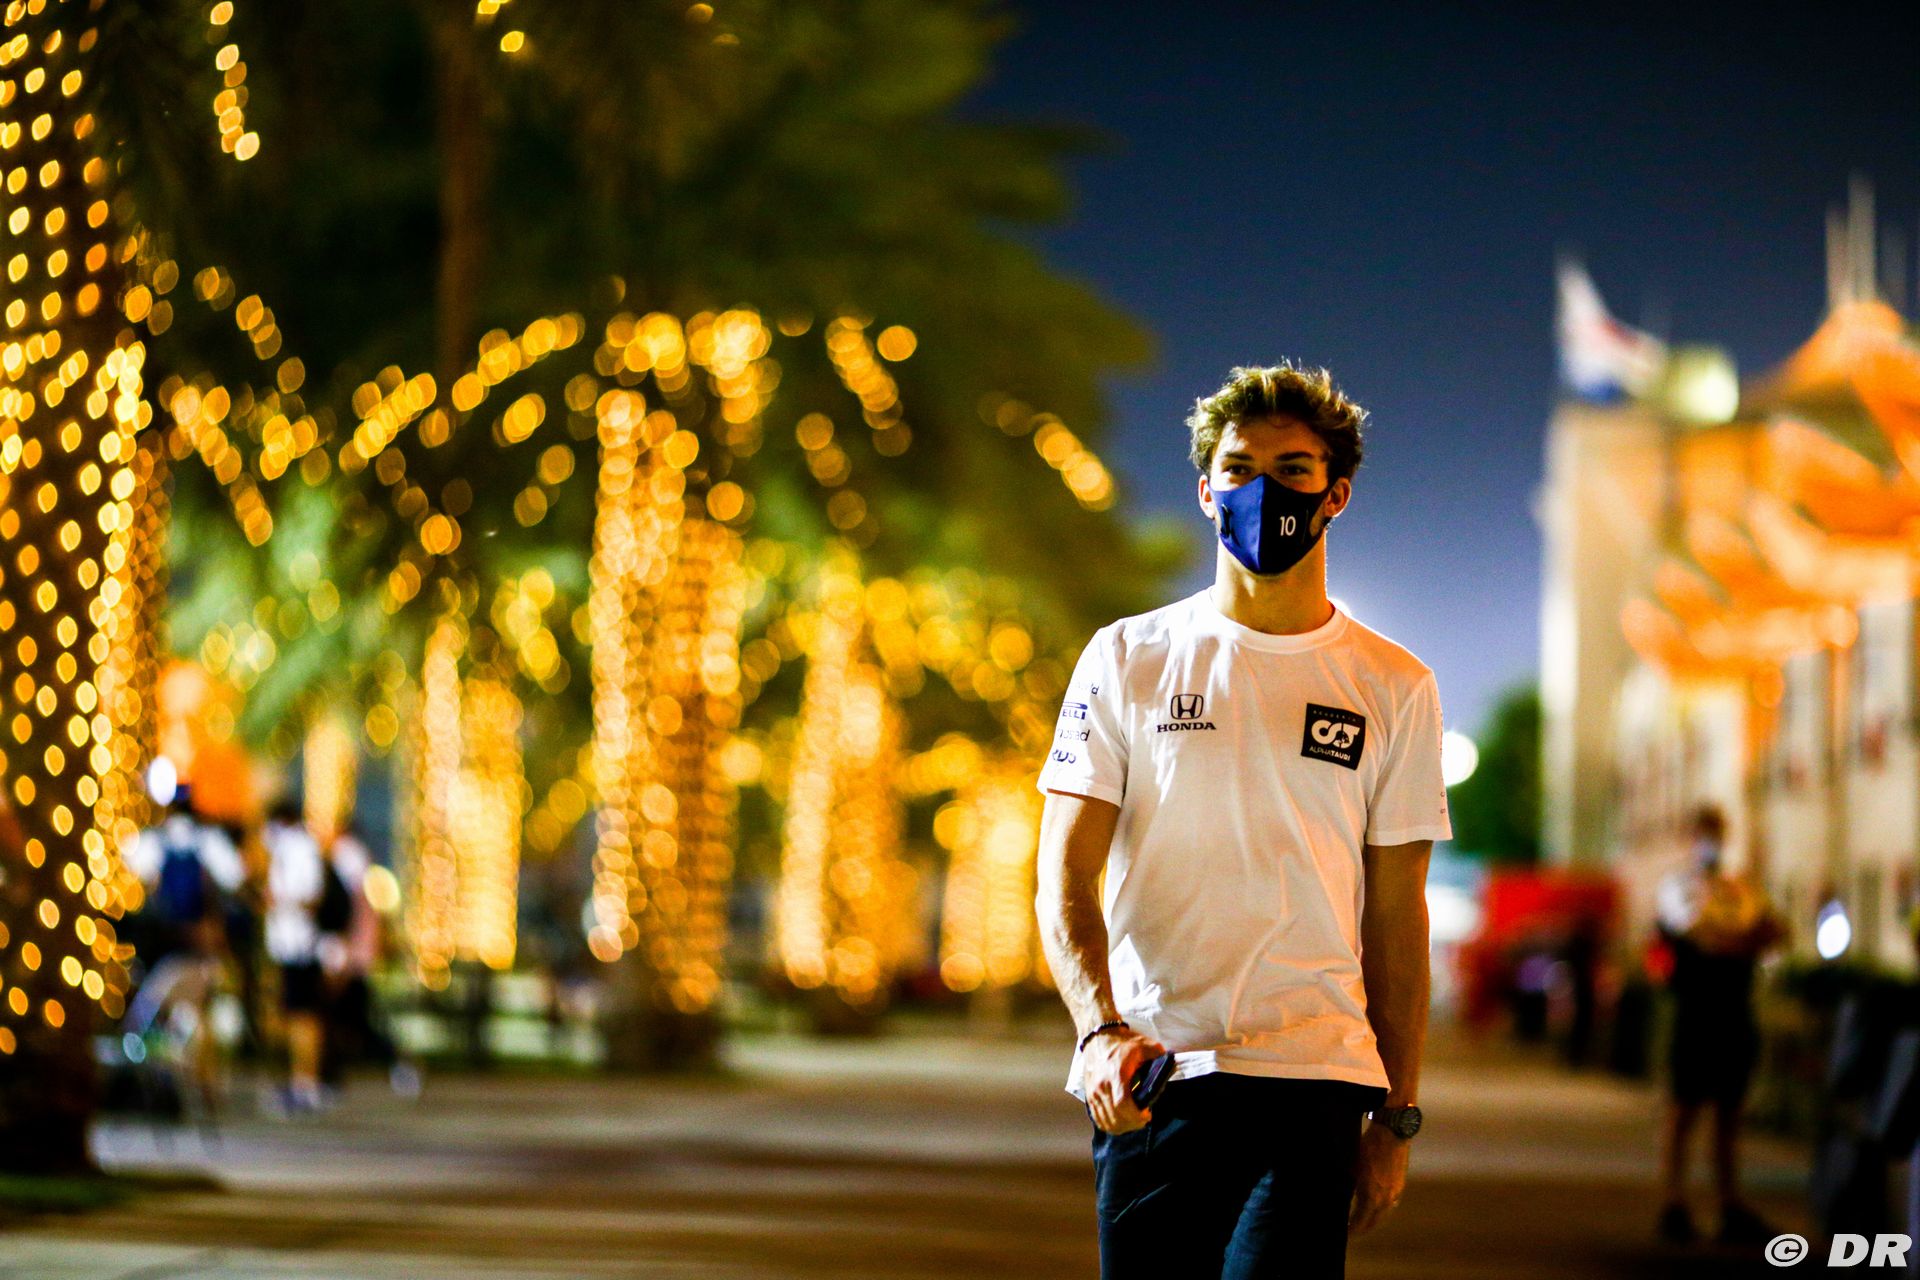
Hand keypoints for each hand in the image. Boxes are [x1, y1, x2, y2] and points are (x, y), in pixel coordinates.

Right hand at [1081, 1027, 1164, 1134]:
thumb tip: (1170, 1065)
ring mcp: (1093, 1093)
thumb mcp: (1144, 1044)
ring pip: (1107, 1122)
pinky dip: (1110, 1126)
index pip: (1123, 1104)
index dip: (1136, 1116)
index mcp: (1116, 1074)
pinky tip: (1121, 1122)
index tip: (1147, 1114)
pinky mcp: (1089, 1097)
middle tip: (1144, 1119)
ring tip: (1134, 1121)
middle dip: (1133, 1124)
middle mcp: (1101, 1086)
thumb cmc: (1123, 1043)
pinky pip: (1099, 1120)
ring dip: (1123, 1127)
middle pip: (1115, 1117)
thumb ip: (1159, 1055)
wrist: (1098, 1037)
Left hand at [1347, 1121, 1408, 1235]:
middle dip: (1360, 1229)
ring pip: (1381, 1216)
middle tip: (1348, 1230)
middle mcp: (1385, 1200)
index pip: (1359, 1223)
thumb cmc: (1367, 1147)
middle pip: (1371, 1224)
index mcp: (1371, 1197)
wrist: (1391, 1133)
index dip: (1350, 1230)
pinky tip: (1371, 1207)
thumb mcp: (1351, 1168)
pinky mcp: (1399, 1188)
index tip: (1342, 1232)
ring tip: (1358, 1219)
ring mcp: (1394, 1195)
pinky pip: (1388, 1206)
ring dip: (1370, 1220)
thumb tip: (1337, 1199)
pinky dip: (1378, 1211)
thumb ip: (1347, 1187)